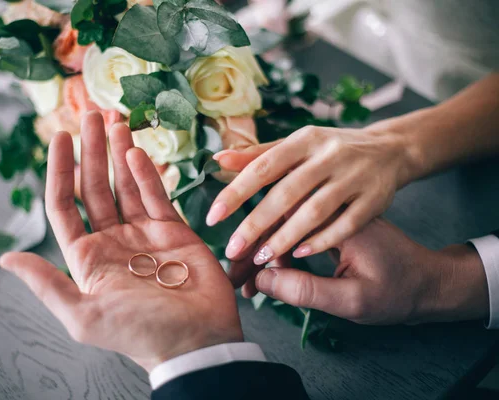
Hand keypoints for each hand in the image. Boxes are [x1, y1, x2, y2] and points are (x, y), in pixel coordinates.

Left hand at [0, 112, 242, 371]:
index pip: (65, 205)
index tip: (59, 138)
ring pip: (126, 185)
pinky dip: (146, 173)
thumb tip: (5, 259)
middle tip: (92, 116)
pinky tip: (136, 152)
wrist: (197, 340)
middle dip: (92, 151)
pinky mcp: (173, 231)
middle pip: (95, 187)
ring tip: (114, 121)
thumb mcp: (84, 315)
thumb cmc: (140, 332)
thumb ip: (46, 284)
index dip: (59, 170)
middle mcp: (112, 240)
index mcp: (86, 258)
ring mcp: (143, 233)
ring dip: (119, 153)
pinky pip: (156, 195)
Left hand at [206, 125, 418, 269]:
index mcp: (305, 139)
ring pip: (315, 210)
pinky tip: (300, 255)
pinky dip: (323, 240)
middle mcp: (330, 155)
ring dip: (286, 236)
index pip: (264, 166)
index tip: (213, 216)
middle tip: (233, 249)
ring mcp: (355, 176)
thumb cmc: (331, 150)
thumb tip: (218, 159)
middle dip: (256, 222)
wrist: (391, 150)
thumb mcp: (297, 144)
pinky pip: (346, 224)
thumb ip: (259, 155)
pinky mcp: (375, 198)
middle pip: (287, 192)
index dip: (236, 192)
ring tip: (262, 257)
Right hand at [254, 218, 488, 324]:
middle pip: (275, 219)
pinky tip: (264, 270)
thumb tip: (263, 279)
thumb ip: (308, 290)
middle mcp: (330, 206)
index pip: (281, 221)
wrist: (429, 281)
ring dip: (258, 250)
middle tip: (233, 278)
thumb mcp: (353, 300)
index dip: (252, 246)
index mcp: (337, 219)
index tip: (235, 272)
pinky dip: (276, 249)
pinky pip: (292, 229)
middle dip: (249, 250)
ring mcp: (328, 214)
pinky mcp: (328, 223)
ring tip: (244, 280)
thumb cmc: (397, 291)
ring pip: (280, 223)